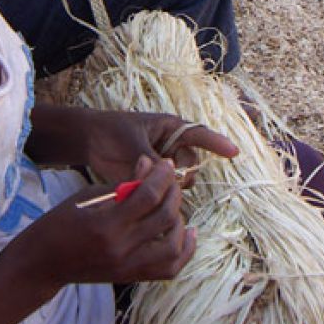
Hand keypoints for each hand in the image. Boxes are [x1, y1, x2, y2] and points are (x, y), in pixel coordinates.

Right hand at [15, 155, 196, 288]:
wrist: (43, 262)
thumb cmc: (60, 222)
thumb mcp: (88, 197)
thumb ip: (122, 184)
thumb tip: (150, 164)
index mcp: (105, 225)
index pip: (147, 196)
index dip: (161, 176)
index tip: (166, 163)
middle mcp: (121, 248)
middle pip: (164, 218)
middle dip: (173, 193)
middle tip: (171, 179)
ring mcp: (128, 267)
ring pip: (173, 247)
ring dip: (179, 221)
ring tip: (173, 205)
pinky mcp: (131, 278)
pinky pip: (168, 269)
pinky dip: (183, 251)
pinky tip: (187, 232)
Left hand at [78, 109, 237, 187]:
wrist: (89, 141)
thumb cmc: (111, 130)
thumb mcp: (132, 141)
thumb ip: (151, 159)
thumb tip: (168, 178)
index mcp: (169, 128)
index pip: (199, 134)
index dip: (217, 143)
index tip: (234, 152)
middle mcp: (171, 146)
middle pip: (191, 163)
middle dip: (182, 173)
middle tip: (165, 177)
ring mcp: (163, 163)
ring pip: (180, 180)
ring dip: (170, 186)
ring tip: (150, 182)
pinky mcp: (153, 179)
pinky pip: (166, 190)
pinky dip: (161, 195)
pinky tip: (148, 195)